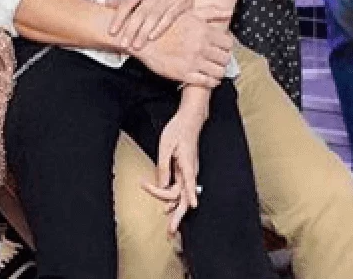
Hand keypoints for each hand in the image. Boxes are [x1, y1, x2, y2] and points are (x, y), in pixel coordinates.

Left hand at [108, 0, 191, 52]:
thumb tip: (105, 3)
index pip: (127, 3)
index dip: (119, 17)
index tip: (112, 31)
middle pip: (140, 12)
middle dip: (131, 29)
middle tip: (124, 43)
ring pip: (153, 17)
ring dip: (144, 33)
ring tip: (136, 45)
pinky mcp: (180, 4)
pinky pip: (169, 18)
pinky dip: (160, 28)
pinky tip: (152, 37)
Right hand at [133, 9, 231, 87]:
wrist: (142, 39)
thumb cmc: (166, 24)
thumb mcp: (189, 13)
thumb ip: (212, 12)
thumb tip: (230, 12)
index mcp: (204, 31)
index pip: (228, 43)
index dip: (226, 47)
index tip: (221, 48)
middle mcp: (201, 47)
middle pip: (225, 58)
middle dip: (223, 59)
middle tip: (217, 59)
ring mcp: (194, 61)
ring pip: (219, 72)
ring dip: (218, 71)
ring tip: (213, 68)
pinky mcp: (185, 74)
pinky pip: (207, 82)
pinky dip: (211, 82)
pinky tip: (207, 77)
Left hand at [143, 97, 206, 234]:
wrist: (190, 120)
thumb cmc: (177, 130)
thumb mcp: (165, 147)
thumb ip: (163, 167)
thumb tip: (161, 186)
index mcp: (187, 166)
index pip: (188, 185)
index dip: (189, 197)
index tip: (188, 208)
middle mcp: (191, 173)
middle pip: (185, 199)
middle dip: (178, 217)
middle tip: (171, 232)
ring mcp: (190, 173)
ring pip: (182, 196)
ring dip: (174, 210)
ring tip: (168, 228)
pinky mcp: (186, 172)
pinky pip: (181, 190)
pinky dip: (174, 200)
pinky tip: (168, 208)